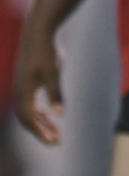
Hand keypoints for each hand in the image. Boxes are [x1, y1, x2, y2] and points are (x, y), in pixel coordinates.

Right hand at [13, 25, 64, 144]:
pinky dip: (42, 112)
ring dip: (43, 123)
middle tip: (57, 142)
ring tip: (57, 133)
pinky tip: (52, 116)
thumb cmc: (47, 52)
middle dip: (41, 131)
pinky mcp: (28, 82)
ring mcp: (23, 87)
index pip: (29, 118)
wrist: (39, 33)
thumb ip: (56, 93)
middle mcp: (20, 92)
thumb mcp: (54, 72)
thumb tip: (61, 115)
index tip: (53, 142)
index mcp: (23, 92)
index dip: (40, 131)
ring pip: (31, 112)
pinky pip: (32, 103)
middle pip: (28, 118)